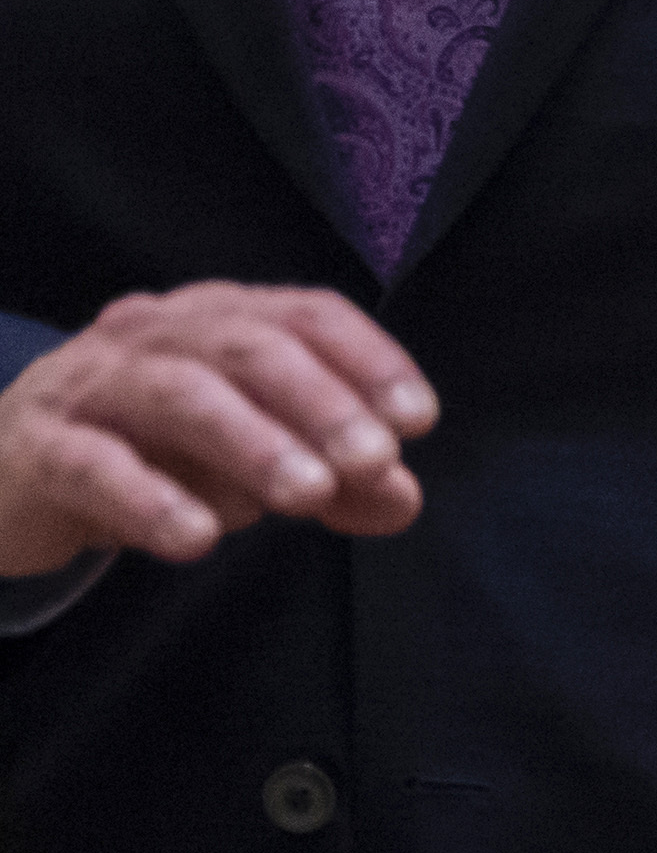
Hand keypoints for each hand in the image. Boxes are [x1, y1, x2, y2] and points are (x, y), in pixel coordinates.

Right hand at [0, 285, 437, 580]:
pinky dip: (150, 498)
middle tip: (373, 461)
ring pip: (177, 394)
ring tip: (306, 497)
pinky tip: (197, 537)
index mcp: (216, 317)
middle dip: (320, 403)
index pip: (305, 315)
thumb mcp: (242, 461)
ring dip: (251, 444)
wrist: (2, 475)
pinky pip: (93, 465)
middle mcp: (154, 332)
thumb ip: (328, 477)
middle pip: (247, 347)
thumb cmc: (143, 453)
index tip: (418, 419)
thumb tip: (403, 499)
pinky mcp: (33, 447)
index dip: (368, 360)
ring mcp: (87, 383)